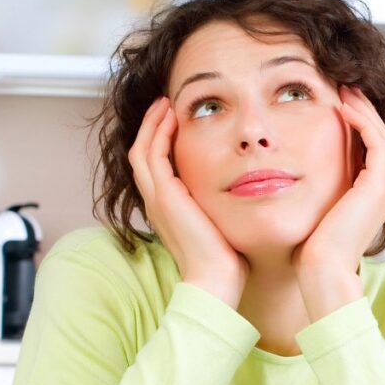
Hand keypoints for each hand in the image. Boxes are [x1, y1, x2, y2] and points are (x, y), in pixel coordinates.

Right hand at [128, 97, 247, 307]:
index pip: (154, 166)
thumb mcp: (220, 223)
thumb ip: (220, 205)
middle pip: (142, 152)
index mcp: (167, 208)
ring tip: (167, 104)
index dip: (161, 141)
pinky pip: (153, 154)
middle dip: (153, 126)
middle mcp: (156, 201)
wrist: (216, 280)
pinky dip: (159, 132)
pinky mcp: (165, 195)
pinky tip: (174, 117)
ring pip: (142, 149)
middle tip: (166, 104)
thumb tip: (243, 191)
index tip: (176, 121)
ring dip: (154, 123)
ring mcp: (157, 198)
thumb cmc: (226, 259)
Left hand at [294, 86, 384, 319]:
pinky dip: (361, 122)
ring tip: (343, 88)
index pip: (366, 150)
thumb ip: (307, 193)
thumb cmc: (306, 253)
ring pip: (380, 135)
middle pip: (377, 138)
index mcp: (366, 199)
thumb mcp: (308, 214)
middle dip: (361, 110)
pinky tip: (341, 107)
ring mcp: (382, 191)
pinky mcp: (376, 189)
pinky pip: (376, 143)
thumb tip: (282, 176)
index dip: (353, 124)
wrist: (319, 274)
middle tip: (342, 86)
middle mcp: (380, 193)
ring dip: (362, 109)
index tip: (332, 103)